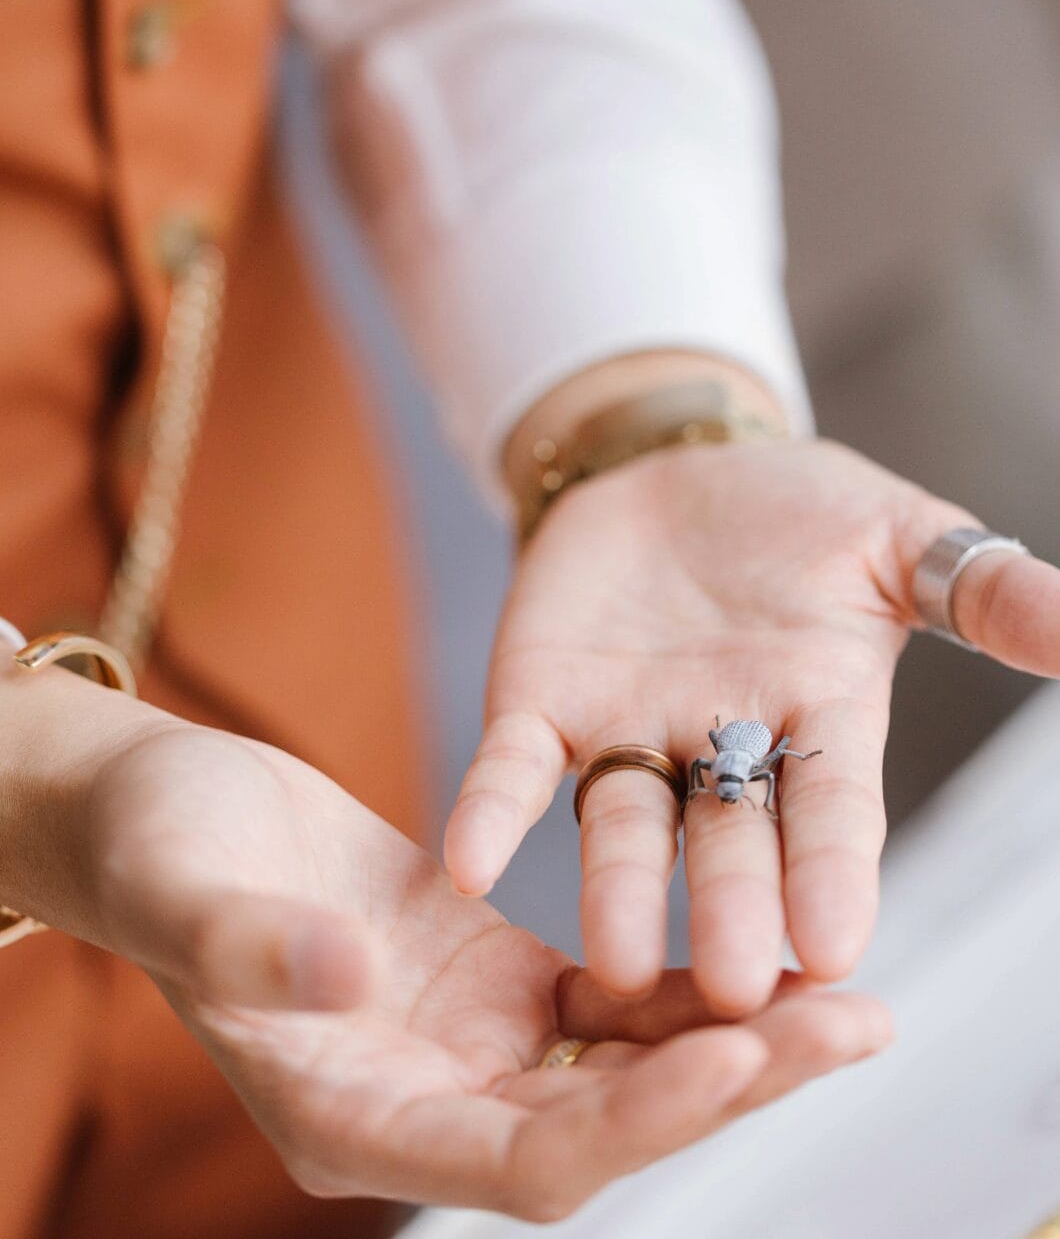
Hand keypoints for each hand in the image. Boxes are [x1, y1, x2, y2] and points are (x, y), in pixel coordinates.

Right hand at [78, 721, 889, 1216]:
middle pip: (607, 1125)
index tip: (732, 1059)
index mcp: (353, 1120)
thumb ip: (262, 952)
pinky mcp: (494, 980)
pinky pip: (609, 997)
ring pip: (626, 1064)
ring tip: (849, 996)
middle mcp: (429, 1105)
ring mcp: (469, 1046)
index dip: (631, 1122)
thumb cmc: (155, 857)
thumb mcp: (191, 893)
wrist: (163, 812)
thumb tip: (352, 983)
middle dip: (732, 1081)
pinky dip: (683, 979)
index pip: (523, 1162)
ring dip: (734, 1034)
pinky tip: (758, 944)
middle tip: (855, 1026)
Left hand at [445, 438, 1059, 1013]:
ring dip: (619, 890)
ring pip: (623, 827)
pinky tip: (466, 858)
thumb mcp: (899, 537)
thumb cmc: (798, 510)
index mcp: (819, 719)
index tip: (840, 944)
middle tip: (736, 990)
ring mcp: (627, 734)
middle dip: (733, 907)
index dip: (833, 871)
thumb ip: (982, 591)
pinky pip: (512, 765)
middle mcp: (722, 750)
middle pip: (729, 839)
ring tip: (613, 959)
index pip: (832, 808)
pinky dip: (492, 809)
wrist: (673, 466)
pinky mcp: (540, 704)